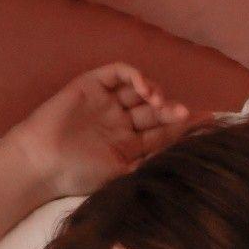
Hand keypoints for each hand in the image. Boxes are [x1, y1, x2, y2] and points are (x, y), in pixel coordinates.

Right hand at [5, 62, 197, 198]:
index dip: (183, 128)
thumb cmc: (78, 175)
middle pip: (154, 111)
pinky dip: (135, 75)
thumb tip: (181, 162)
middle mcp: (120, 123)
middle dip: (171, 111)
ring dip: (154, 93)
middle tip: (184, 114)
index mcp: (129, 147)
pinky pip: (119, 72)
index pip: (162, 134)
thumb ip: (148, 166)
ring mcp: (107, 103)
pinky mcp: (92, 85)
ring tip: (159, 104)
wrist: (43, 162)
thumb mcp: (121, 176)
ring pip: (139, 90)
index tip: (206, 123)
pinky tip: (144, 89)